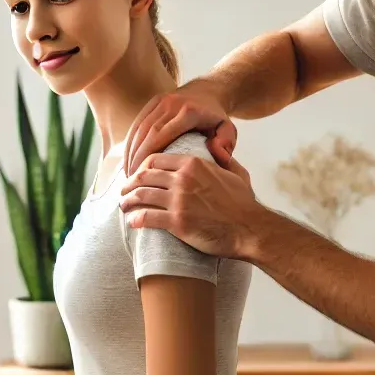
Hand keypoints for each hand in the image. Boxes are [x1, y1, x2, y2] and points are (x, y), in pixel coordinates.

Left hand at [121, 152, 261, 258]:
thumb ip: (223, 157)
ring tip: (123, 206)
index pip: (156, 159)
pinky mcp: (177, 222)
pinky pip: (146, 217)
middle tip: (124, 191)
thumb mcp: (237, 173)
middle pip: (144, 176)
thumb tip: (215, 146)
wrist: (250, 229)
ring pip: (141, 195)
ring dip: (128, 201)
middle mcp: (183, 179)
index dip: (142, 167)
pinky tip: (133, 222)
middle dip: (130, 183)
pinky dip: (136, 219)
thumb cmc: (244, 204)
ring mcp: (179, 200)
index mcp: (194, 164)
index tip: (138, 175)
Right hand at [124, 80, 236, 176]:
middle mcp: (171, 103)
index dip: (148, 156)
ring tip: (127, 173)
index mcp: (188, 112)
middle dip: (136, 156)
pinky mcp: (153, 101)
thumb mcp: (228, 129)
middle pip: (146, 132)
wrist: (210, 91)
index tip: (142, 175)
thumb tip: (217, 154)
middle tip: (131, 179)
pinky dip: (130, 141)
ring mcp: (160, 100)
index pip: (161, 135)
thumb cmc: (216, 117)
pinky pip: (138, 122)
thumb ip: (226, 143)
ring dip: (130, 150)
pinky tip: (127, 158)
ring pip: (139, 127)